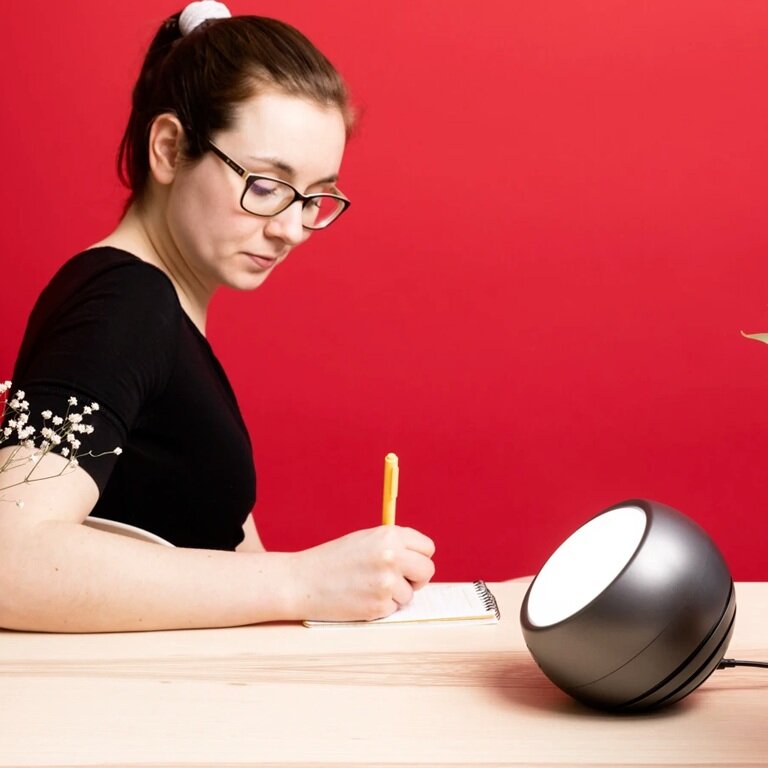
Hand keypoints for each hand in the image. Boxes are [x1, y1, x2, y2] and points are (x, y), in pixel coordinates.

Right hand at [289, 525, 435, 621]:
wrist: (303, 581)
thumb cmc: (334, 560)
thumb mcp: (365, 540)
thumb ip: (394, 545)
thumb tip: (421, 558)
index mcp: (389, 535)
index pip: (427, 548)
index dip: (419, 557)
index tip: (409, 563)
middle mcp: (391, 556)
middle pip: (427, 571)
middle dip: (416, 578)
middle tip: (398, 580)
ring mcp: (386, 582)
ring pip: (410, 594)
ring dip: (394, 595)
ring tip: (367, 587)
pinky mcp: (379, 605)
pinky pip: (393, 609)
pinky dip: (381, 607)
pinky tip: (361, 598)